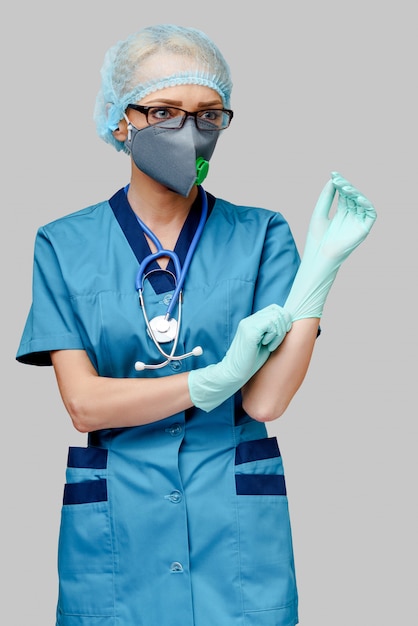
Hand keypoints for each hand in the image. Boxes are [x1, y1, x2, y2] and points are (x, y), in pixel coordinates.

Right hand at [188, 304, 291, 411]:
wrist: (234, 372)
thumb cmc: (251, 361)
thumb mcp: (266, 342)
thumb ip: (273, 331)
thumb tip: (289, 322)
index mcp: (252, 321)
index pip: (275, 308)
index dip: (284, 319)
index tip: (284, 333)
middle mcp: (249, 320)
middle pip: (277, 311)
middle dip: (284, 326)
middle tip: (277, 341)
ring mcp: (248, 325)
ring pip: (275, 317)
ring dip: (279, 333)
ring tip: (271, 346)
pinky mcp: (250, 332)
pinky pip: (270, 325)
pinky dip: (274, 336)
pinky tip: (268, 346)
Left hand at [284, 172, 376, 320]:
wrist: (319, 256)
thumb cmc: (317, 238)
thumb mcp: (320, 212)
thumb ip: (326, 196)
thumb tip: (332, 179)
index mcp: (341, 214)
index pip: (344, 194)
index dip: (340, 183)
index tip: (333, 174)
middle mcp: (351, 217)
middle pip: (353, 196)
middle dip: (346, 187)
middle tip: (338, 180)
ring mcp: (357, 223)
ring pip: (361, 202)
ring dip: (354, 193)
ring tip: (344, 187)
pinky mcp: (363, 230)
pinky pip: (370, 214)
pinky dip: (367, 204)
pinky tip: (357, 197)